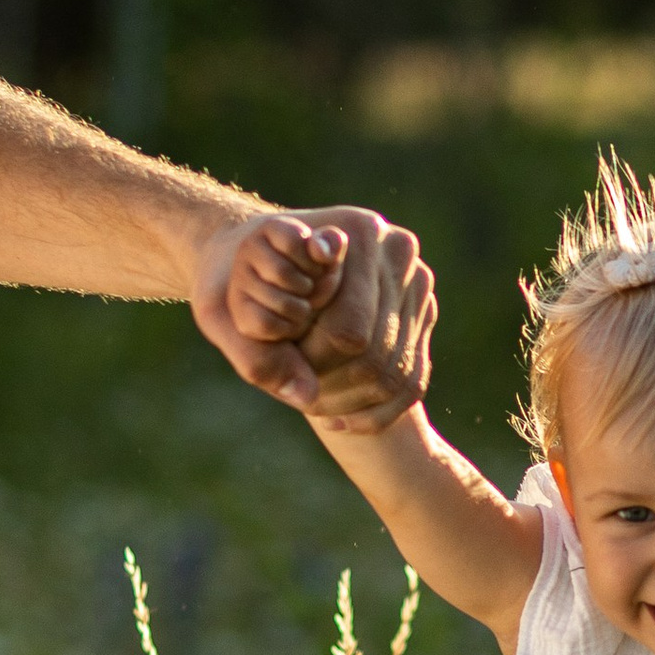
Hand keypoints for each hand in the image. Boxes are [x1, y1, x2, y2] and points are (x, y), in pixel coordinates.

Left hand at [191, 205, 434, 426]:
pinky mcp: (424, 311)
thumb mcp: (230, 313)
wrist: (264, 256)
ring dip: (354, 405)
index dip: (313, 364)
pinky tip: (339, 422)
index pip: (348, 331)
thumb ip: (260, 358)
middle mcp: (398, 251)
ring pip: (397, 373)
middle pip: (377, 353)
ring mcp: (417, 282)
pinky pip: (412, 379)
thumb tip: (305, 399)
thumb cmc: (242, 281)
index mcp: (358, 232)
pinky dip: (377, 412)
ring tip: (315, 411)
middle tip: (299, 402)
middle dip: (334, 387)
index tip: (286, 370)